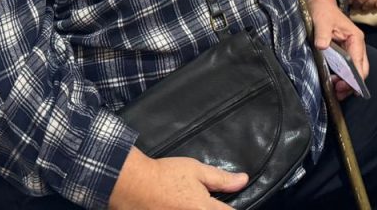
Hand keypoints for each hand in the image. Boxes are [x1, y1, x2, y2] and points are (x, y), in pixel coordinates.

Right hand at [108, 149, 247, 209]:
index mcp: (204, 209)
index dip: (232, 209)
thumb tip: (244, 180)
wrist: (132, 184)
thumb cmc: (165, 175)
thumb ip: (221, 179)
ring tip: (189, 204)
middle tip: (203, 202)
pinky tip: (180, 207)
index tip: (227, 206)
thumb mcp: (196, 170)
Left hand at [308, 0, 368, 98]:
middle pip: (360, 70)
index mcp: (355, 38)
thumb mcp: (322, 21)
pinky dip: (342, 77)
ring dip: (347, 82)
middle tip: (339, 92)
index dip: (355, 77)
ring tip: (335, 90)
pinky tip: (333, 82)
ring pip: (355, 71)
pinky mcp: (344, 52)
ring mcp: (351, 49)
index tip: (345, 86)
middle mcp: (356, 46)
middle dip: (352, 83)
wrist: (319, 4)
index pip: (360, 63)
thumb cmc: (323, 11)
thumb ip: (322, 34)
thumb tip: (322, 46)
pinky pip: (347, 68)